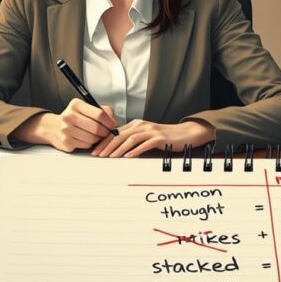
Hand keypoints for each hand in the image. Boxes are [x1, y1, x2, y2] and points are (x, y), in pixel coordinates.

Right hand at [36, 98, 118, 151]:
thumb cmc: (74, 117)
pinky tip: (87, 139)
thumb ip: (102, 110)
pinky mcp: (66, 142)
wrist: (53, 127)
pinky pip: (86, 145)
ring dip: (98, 138)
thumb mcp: (86, 108)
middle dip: (105, 132)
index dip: (109, 121)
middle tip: (107, 132)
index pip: (99, 114)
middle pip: (96, 127)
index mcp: (76, 105)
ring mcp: (66, 130)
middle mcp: (69, 116)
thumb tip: (112, 120)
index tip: (113, 125)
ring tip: (97, 135)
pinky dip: (90, 143)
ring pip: (92, 138)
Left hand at [91, 119, 214, 157]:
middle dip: (107, 145)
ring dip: (118, 149)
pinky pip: (145, 144)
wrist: (185, 134)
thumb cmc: (165, 137)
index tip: (95, 150)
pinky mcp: (159, 138)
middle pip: (120, 134)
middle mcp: (142, 125)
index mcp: (136, 124)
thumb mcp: (146, 136)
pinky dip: (135, 150)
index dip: (104, 141)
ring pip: (130, 139)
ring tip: (110, 157)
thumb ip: (133, 139)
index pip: (116, 132)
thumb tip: (116, 149)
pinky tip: (128, 156)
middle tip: (98, 155)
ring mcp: (151, 131)